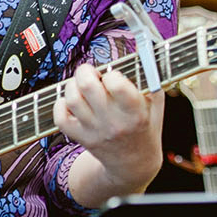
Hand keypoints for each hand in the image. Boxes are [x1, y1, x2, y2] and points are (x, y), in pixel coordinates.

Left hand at [56, 64, 164, 204]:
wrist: (134, 164)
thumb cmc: (145, 128)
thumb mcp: (157, 105)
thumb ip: (152, 79)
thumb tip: (144, 52)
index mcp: (135, 113)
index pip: (116, 84)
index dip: (112, 74)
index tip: (114, 76)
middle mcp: (113, 123)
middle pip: (87, 86)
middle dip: (86, 71)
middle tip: (90, 73)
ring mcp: (94, 131)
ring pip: (71, 99)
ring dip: (72, 86)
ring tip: (81, 86)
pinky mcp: (80, 137)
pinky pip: (59, 117)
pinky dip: (61, 104)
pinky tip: (72, 102)